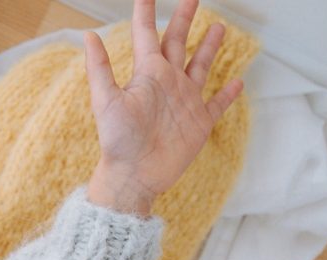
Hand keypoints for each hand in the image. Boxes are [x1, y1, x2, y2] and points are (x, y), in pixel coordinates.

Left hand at [84, 0, 243, 214]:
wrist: (133, 176)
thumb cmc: (117, 141)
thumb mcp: (106, 100)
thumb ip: (99, 68)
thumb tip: (87, 35)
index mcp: (147, 75)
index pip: (146, 35)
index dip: (146, 14)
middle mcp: (167, 83)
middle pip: (178, 43)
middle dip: (184, 20)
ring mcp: (185, 102)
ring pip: (201, 67)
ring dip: (208, 48)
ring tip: (218, 27)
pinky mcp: (199, 123)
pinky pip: (217, 104)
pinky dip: (228, 94)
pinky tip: (238, 82)